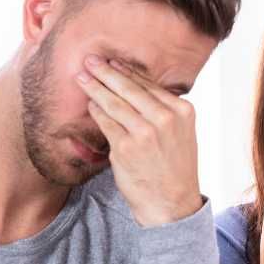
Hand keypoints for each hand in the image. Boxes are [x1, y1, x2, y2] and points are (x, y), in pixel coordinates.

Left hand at [77, 56, 202, 226]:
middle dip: (105, 72)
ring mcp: (144, 133)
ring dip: (95, 87)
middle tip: (90, 60)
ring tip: (82, 77)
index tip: (112, 61)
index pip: (149, 84)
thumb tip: (134, 86)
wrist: (172, 203)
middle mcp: (165, 119)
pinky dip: (96, 111)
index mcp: (182, 111)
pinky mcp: (125, 148)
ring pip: (113, 103)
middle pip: (129, 88)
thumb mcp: (181, 133)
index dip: (126, 71)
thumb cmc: (173, 167)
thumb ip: (163, 110)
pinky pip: (105, 123)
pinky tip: (90, 104)